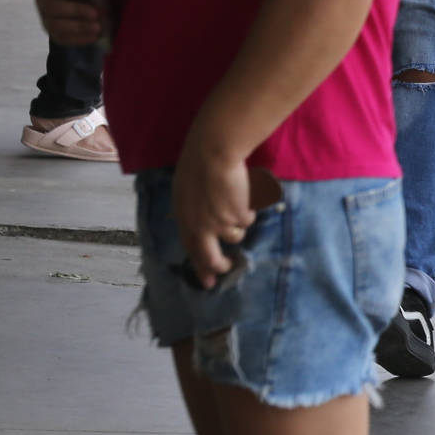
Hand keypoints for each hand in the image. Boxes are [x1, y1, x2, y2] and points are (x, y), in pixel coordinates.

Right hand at [34, 0, 101, 45]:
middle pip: (53, 6)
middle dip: (75, 10)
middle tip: (96, 13)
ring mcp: (45, 18)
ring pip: (56, 25)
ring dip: (78, 27)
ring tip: (98, 27)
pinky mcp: (52, 33)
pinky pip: (62, 38)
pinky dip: (79, 39)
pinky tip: (95, 36)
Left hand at [171, 135, 266, 289]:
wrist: (213, 153)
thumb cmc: (198, 163)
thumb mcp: (185, 190)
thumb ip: (191, 210)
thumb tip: (199, 225)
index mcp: (184, 219)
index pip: (190, 250)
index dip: (199, 266)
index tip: (207, 282)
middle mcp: (200, 227)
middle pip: (210, 258)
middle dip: (219, 266)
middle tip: (227, 268)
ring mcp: (219, 224)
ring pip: (236, 236)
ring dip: (239, 223)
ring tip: (237, 200)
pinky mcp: (237, 217)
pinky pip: (248, 219)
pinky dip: (249, 208)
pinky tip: (244, 191)